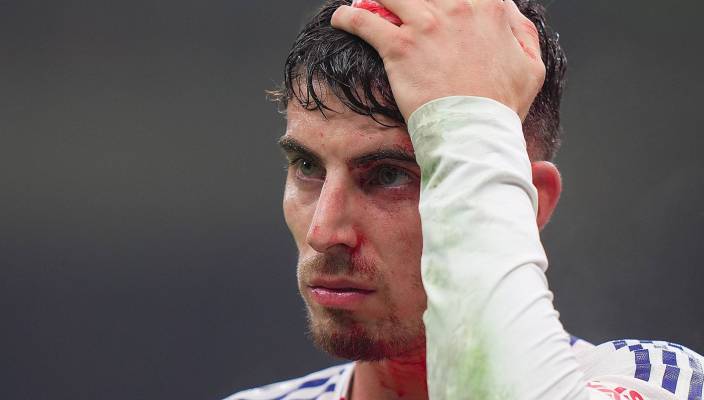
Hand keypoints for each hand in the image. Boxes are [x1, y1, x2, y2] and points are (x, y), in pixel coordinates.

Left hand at [331, 0, 545, 120]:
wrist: (475, 131)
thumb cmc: (502, 105)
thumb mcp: (531, 65)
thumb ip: (520, 30)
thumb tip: (506, 9)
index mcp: (487, 6)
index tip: (433, 3)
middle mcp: (455, 6)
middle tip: (392, 4)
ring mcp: (425, 24)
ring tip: (365, 1)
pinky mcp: (399, 46)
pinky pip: (362, 20)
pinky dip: (347, 17)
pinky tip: (340, 19)